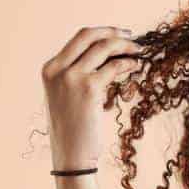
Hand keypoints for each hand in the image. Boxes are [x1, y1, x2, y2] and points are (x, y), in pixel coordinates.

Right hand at [40, 26, 142, 169]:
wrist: (71, 156)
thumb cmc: (74, 131)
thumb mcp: (68, 97)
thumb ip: (78, 76)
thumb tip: (105, 60)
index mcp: (50, 68)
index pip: (78, 39)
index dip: (101, 33)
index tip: (118, 34)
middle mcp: (57, 69)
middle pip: (88, 35)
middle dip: (112, 32)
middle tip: (131, 36)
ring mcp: (71, 77)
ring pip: (103, 47)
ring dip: (125, 46)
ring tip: (139, 52)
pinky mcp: (88, 88)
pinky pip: (113, 67)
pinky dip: (127, 63)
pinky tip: (135, 67)